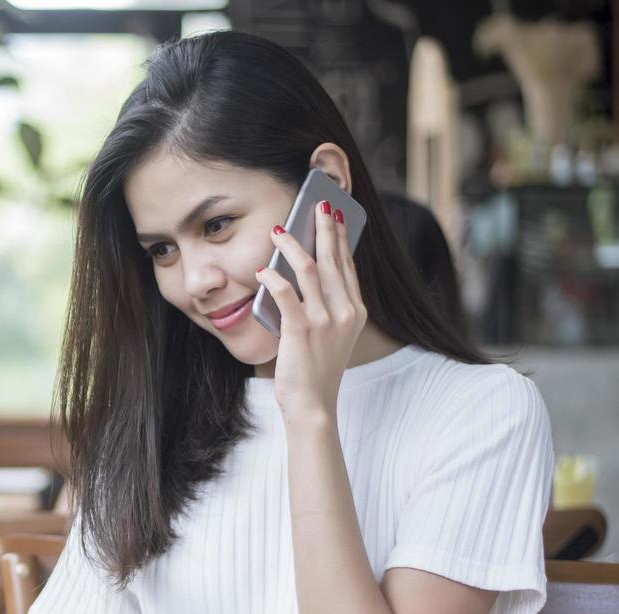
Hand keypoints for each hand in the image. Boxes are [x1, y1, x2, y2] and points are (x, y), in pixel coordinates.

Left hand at [256, 200, 367, 424]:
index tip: (335, 215)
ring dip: (294, 247)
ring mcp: (325, 321)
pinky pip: (286, 294)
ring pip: (310, 271)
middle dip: (325, 229)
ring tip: (280, 231)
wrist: (314, 405)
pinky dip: (273, 278)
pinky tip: (263, 270)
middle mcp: (345, 312)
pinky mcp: (302, 331)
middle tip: (317, 204)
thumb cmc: (316, 370)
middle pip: (333, 260)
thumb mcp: (330, 335)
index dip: (341, 238)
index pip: (348, 266)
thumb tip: (303, 276)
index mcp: (355, 312)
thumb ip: (324, 307)